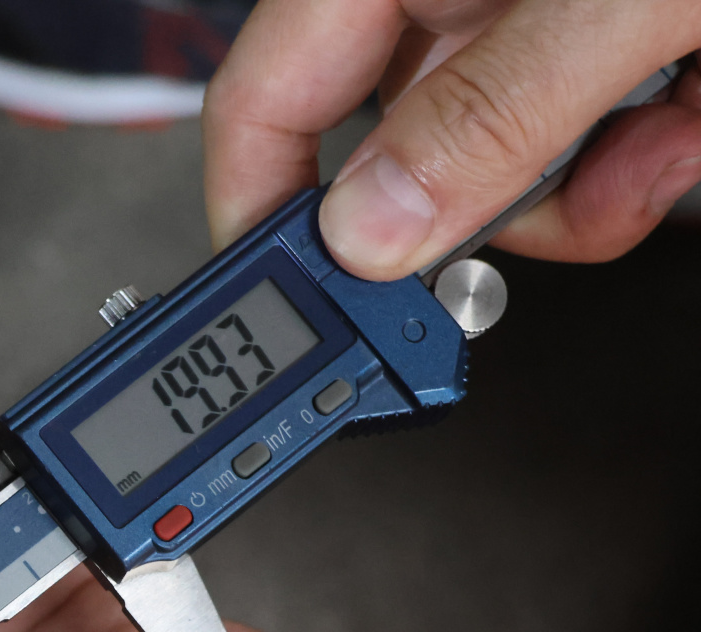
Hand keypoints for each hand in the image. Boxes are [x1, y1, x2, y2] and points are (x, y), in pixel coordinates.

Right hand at [203, 0, 700, 279]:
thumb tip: (374, 232)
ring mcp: (523, 7)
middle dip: (480, 212)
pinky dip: (639, 155)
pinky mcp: (598, 30)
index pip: (263, 102)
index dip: (264, 217)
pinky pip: (580, 130)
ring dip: (581, 190)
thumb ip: (492, 113)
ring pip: (495, 155)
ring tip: (663, 145)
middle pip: (395, 147)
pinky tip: (683, 122)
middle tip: (542, 223)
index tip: (305, 310)